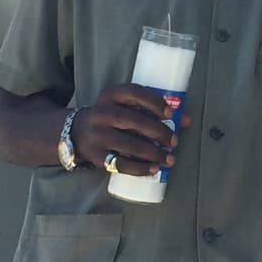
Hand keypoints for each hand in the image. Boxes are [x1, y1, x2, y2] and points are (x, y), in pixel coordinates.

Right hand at [71, 84, 191, 176]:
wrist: (75, 132)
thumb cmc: (112, 116)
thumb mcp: (125, 106)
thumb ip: (152, 110)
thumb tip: (186, 119)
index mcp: (110, 95)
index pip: (133, 92)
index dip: (153, 102)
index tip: (170, 113)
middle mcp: (100, 113)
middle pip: (131, 120)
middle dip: (157, 131)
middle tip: (174, 140)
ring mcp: (96, 136)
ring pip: (127, 144)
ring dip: (152, 153)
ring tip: (170, 158)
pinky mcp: (96, 156)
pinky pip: (119, 164)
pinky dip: (139, 168)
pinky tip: (154, 169)